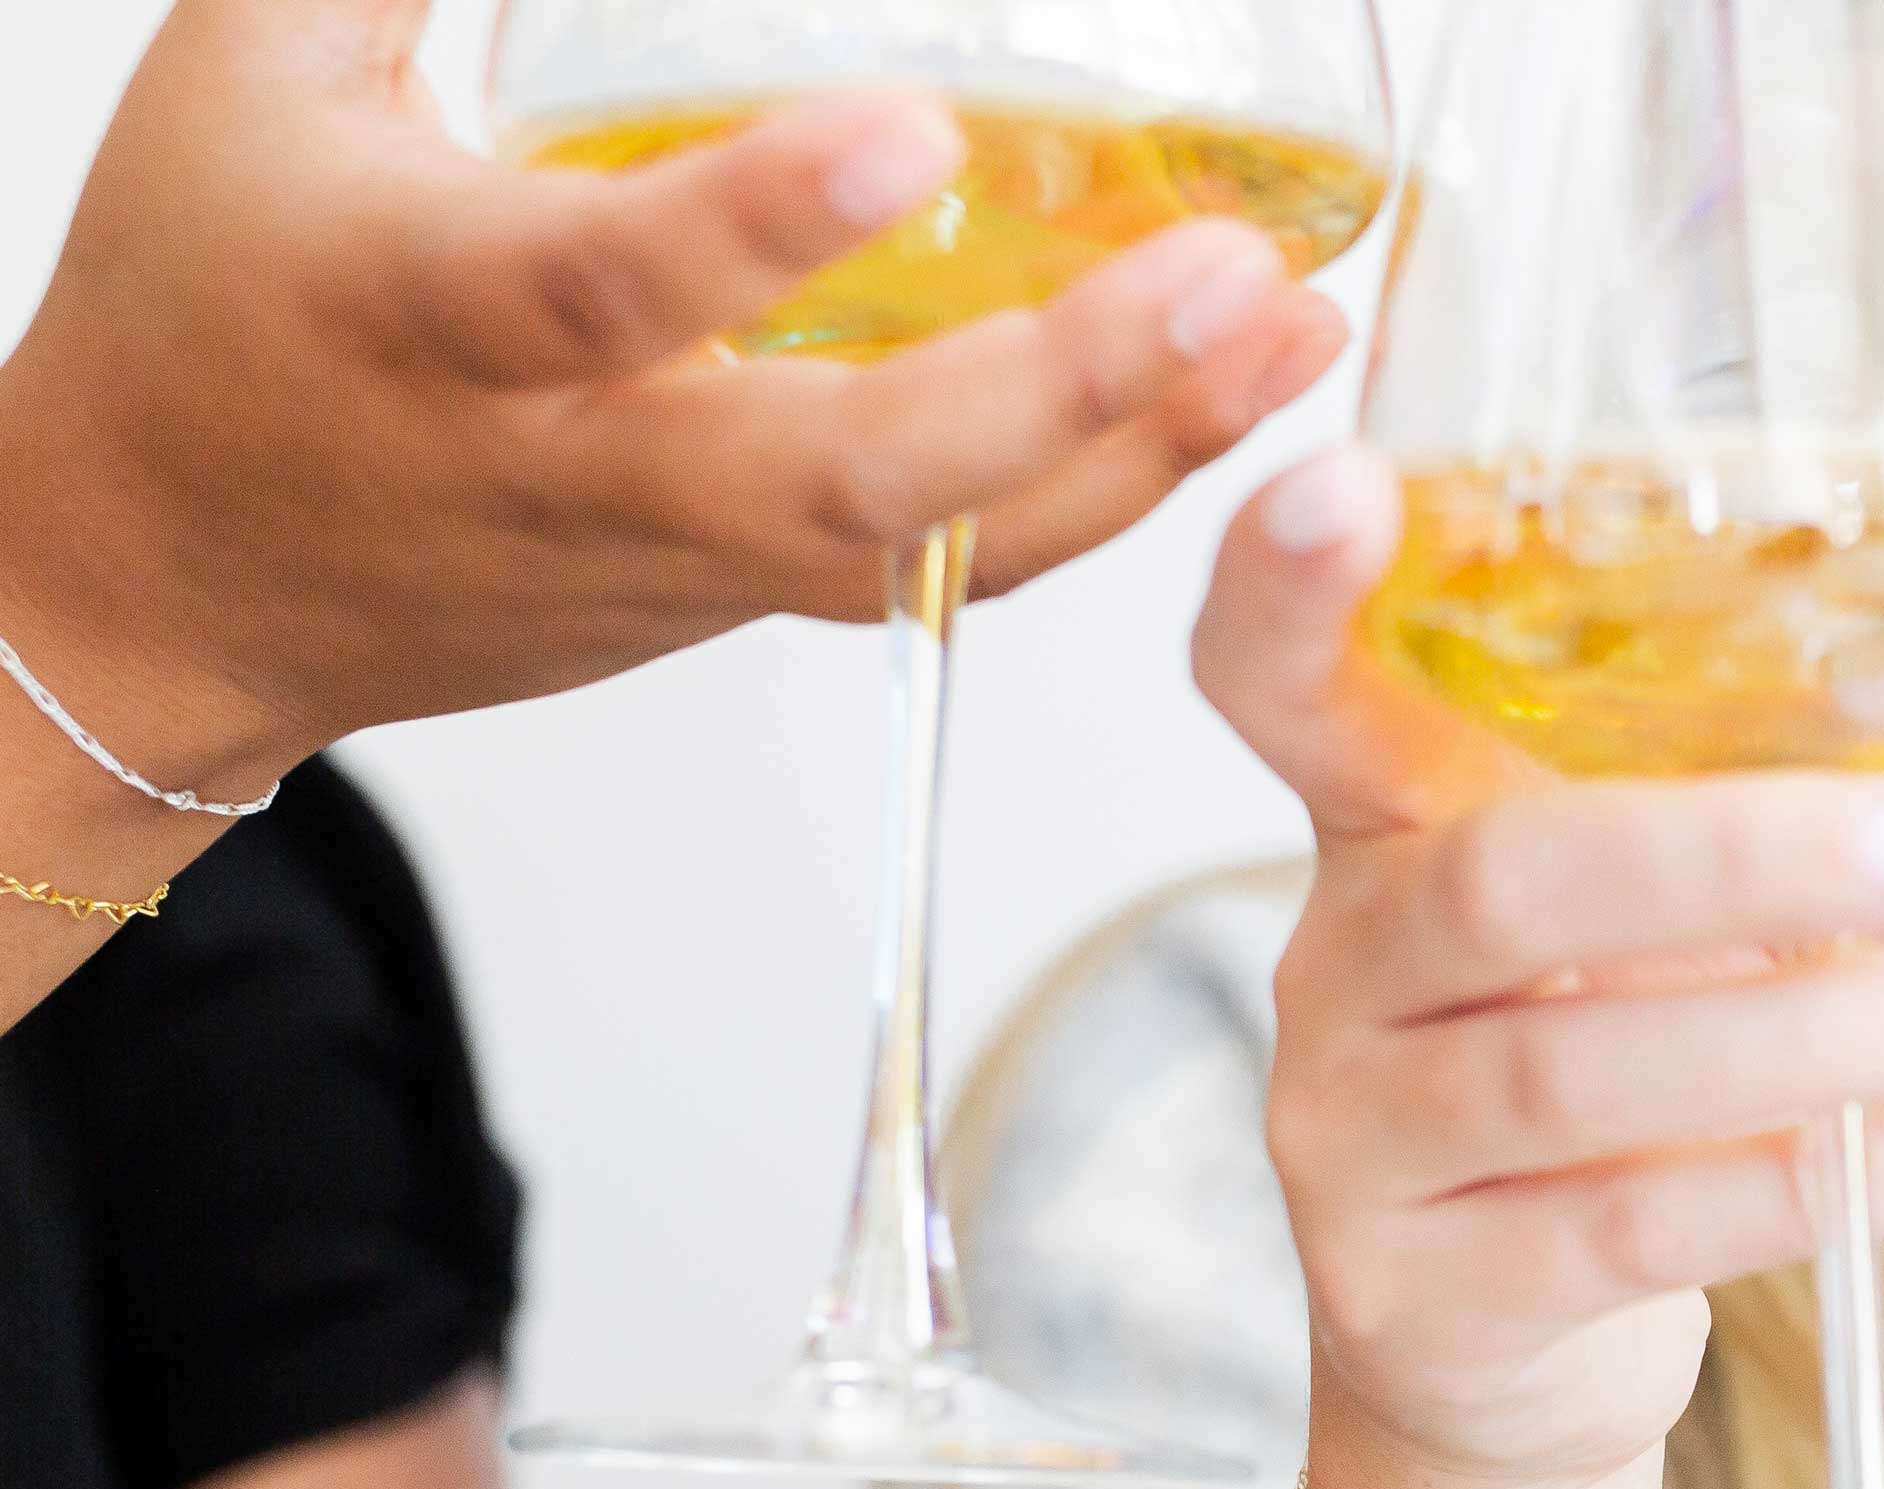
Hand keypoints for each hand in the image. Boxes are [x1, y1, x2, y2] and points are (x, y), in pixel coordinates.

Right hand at [0, 0, 1340, 779]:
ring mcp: (676, 561)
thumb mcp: (250, 78)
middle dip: (1046, 399)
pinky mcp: (727, 601)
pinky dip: (1074, 500)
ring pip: (919, 555)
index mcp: (435, 321)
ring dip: (1116, 465)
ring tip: (1290, 341)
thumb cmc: (202, 323)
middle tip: (1238, 279)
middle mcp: (580, 470)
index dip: (754, 229)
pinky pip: (922, 571)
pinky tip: (1196, 413)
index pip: (602, 288)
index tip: (911, 131)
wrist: (179, 589)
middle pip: (837, 486)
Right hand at [1194, 447, 1883, 1488]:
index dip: (1283, 591)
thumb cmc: (1578, 1076)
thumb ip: (1703, 806)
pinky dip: (1787, 1186)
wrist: (1486, 1327)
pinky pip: (1608, 1233)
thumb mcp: (1617, 920)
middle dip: (1739, 858)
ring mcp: (1344, 1138)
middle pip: (1494, 888)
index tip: (1337, 483)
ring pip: (1557, 1072)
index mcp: (1370, 835)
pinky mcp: (1403, 1288)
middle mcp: (1329, 973)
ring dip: (1802, 1036)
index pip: (1273, 687)